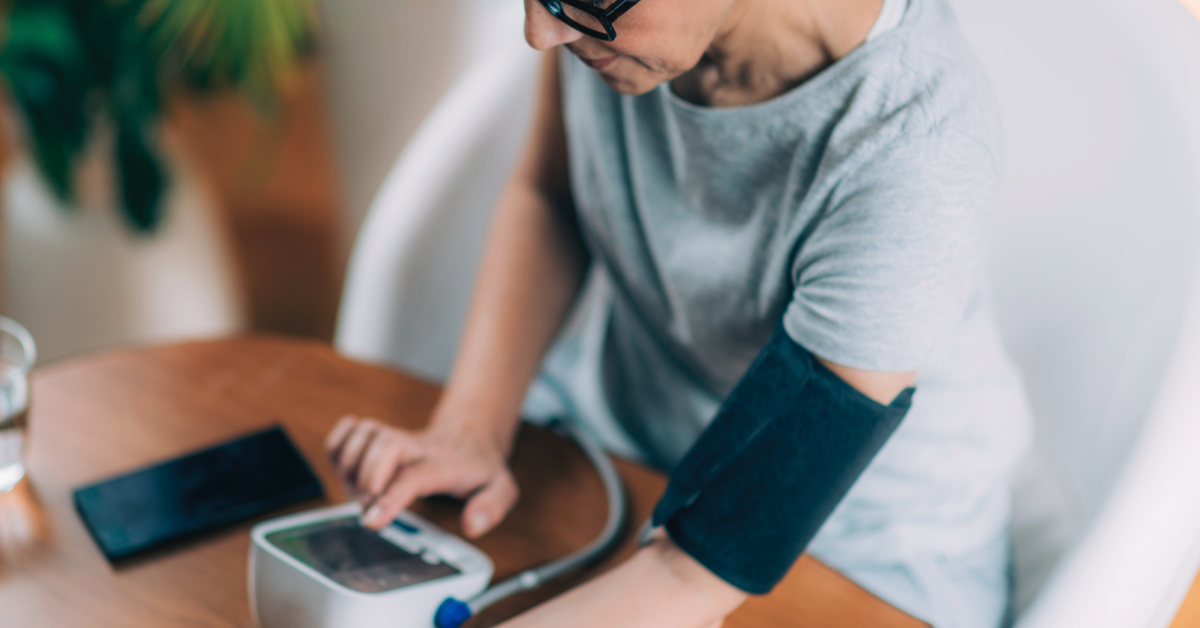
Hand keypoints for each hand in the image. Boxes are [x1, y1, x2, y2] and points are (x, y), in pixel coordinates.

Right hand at [325, 415, 518, 536]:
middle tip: (368, 506)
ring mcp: (395, 436)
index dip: (389, 498)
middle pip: (384, 445)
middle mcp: (416, 446)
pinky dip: (338, 448)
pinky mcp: (378, 433)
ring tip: (361, 493)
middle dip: (366, 479)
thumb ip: (492, 507)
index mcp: (444, 464)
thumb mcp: (502, 489)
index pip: (414, 476)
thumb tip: (471, 525)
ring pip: (362, 434)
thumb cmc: (479, 466)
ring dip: (350, 467)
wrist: (469, 436)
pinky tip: (349, 469)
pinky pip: (348, 429)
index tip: (372, 521)